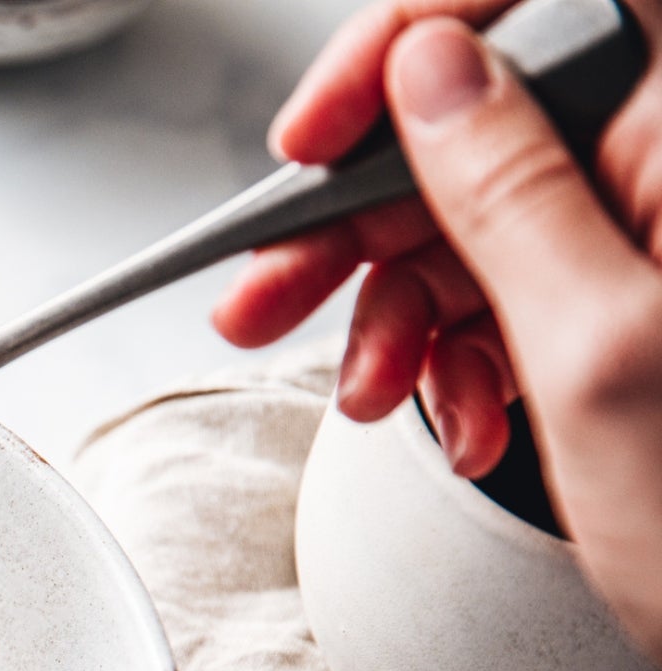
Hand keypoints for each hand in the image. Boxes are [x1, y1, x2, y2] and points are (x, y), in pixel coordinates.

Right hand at [215, 0, 661, 664]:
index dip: (418, 34)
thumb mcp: (599, 351)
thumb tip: (429, 71)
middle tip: (267, 291)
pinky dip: (456, 352)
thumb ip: (508, 191)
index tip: (326, 122)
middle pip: (486, 112)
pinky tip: (453, 413)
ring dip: (394, 306)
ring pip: (478, 215)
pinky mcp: (637, 301)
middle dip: (364, 212)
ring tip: (364, 391)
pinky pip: (510, 288)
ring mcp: (658, 234)